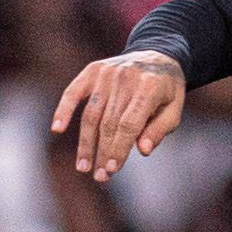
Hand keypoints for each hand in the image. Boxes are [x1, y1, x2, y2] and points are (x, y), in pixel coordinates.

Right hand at [50, 50, 186, 181]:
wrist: (158, 55)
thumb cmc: (166, 90)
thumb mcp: (174, 109)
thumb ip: (160, 128)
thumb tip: (143, 150)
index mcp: (149, 87)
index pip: (129, 124)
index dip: (119, 149)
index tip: (112, 170)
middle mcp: (125, 78)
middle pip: (109, 123)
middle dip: (103, 152)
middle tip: (100, 176)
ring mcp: (107, 73)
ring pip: (91, 114)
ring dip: (85, 143)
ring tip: (83, 166)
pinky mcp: (93, 71)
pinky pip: (73, 92)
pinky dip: (64, 109)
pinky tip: (57, 128)